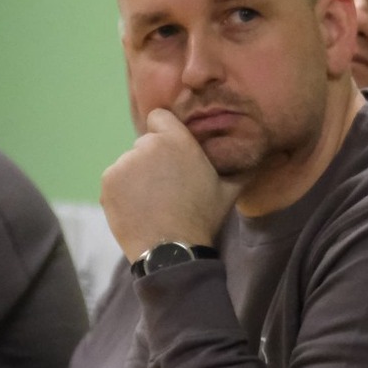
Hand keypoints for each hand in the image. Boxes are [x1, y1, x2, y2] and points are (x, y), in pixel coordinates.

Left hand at [99, 108, 242, 260]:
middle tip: (166, 185)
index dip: (165, 132)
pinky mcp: (108, 182)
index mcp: (176, 140)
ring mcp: (123, 163)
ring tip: (151, 202)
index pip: (160, 116)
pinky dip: (123, 192)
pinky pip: (116, 181)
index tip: (171, 152)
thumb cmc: (203, 218)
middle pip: (145, 144)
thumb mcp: (228, 191)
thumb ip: (239, 168)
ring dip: (137, 177)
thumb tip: (260, 158)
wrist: (172, 250)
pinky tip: (138, 209)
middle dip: (153, 159)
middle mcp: (146, 145)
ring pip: (129, 163)